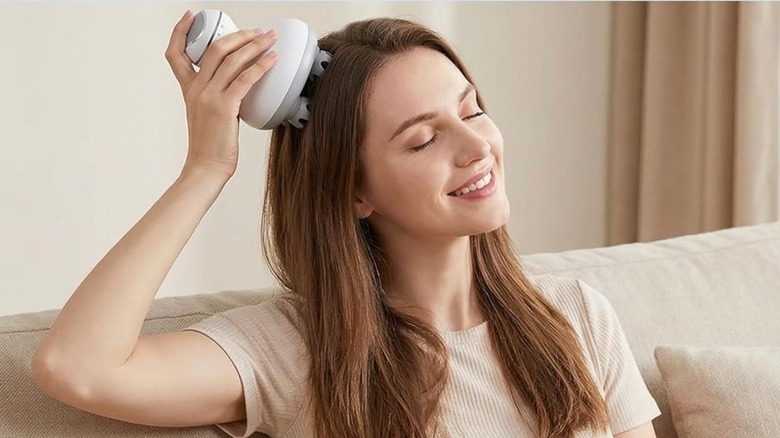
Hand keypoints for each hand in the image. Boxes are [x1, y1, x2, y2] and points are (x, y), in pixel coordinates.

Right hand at [165, 10, 277, 180]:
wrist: (206, 167)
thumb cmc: (211, 146)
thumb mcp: (207, 115)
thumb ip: (217, 97)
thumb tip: (239, 87)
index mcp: (189, 90)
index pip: (176, 53)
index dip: (181, 31)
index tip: (192, 16)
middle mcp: (196, 89)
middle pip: (215, 48)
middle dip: (239, 34)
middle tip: (259, 31)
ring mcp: (209, 97)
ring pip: (232, 59)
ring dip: (255, 45)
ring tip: (270, 39)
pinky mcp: (224, 107)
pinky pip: (245, 78)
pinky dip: (260, 66)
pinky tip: (272, 60)